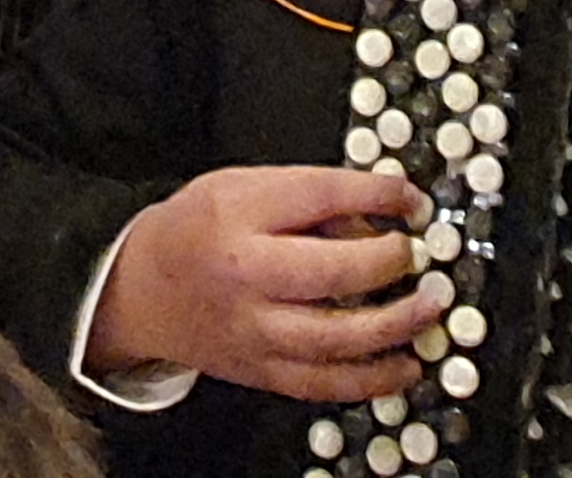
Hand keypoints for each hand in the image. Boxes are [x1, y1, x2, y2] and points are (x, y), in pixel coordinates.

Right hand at [85, 166, 433, 400]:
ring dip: (395, 326)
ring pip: (335, 338)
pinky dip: (372, 379)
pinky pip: (324, 383)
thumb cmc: (197, 230)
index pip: (321, 197)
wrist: (141, 290)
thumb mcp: (243, 188)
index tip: (412, 200)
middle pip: (334, 273)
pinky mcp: (261, 370)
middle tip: (418, 257)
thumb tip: (379, 218)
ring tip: (429, 310)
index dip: (379, 195)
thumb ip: (307, 199)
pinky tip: (405, 365)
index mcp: (239, 215)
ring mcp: (254, 330)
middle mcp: (246, 274)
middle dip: (390, 263)